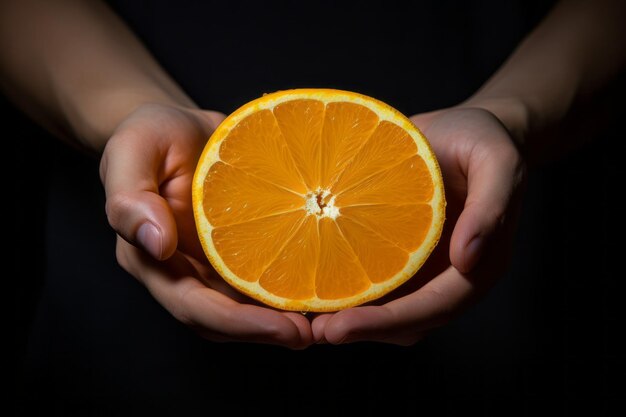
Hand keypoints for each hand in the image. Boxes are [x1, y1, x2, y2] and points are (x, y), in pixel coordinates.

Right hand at [99, 103, 312, 348]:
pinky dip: (293, 284)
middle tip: (318, 331)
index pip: (194, 307)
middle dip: (269, 331)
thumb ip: (130, 197)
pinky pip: (266, 274)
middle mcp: (183, 272)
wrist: (179, 127)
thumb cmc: (151, 133)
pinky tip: (327, 282)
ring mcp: (213, 264)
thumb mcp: (132, 149)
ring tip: (330, 318)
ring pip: (248, 306)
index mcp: (151, 258)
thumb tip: (155, 244)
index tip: (286, 328)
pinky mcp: (240, 249)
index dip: (238, 324)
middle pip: (226, 320)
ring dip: (285, 318)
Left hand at [311, 107, 525, 344]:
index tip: (341, 327)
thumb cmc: (481, 139)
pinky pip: (372, 278)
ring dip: (350, 318)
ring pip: (387, 309)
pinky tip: (310, 282)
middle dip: (362, 329)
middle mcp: (449, 275)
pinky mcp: (397, 251)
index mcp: (479, 264)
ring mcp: (422, 267)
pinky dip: (345, 289)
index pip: (435, 306)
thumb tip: (468, 260)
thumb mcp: (495, 160)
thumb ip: (491, 207)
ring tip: (304, 319)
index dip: (390, 321)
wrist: (460, 130)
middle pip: (407, 321)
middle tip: (314, 331)